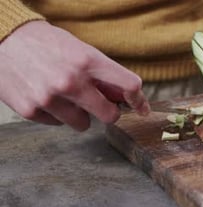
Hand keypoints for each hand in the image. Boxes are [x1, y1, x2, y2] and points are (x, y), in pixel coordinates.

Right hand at [0, 21, 149, 130]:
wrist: (2, 38)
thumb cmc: (45, 43)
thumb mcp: (80, 50)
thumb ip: (102, 73)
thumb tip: (125, 97)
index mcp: (88, 61)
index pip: (129, 85)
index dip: (139, 99)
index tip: (141, 107)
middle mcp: (71, 81)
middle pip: (110, 115)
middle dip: (108, 112)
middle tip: (101, 106)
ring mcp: (50, 98)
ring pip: (83, 124)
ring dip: (79, 114)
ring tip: (64, 96)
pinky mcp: (31, 110)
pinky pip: (57, 124)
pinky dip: (56, 114)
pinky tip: (45, 96)